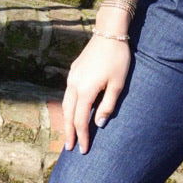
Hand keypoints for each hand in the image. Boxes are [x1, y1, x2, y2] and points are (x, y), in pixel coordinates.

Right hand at [63, 35, 130, 153]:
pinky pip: (68, 93)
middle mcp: (73, 85)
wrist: (109, 33)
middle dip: (69, 132)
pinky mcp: (74, 70)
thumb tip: (98, 124)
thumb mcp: (118, 84)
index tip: (83, 150)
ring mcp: (72, 77)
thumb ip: (108, 105)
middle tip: (69, 148)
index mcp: (84, 91)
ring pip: (65, 103)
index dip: (82, 136)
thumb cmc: (117, 59)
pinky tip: (72, 110)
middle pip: (68, 114)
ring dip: (66, 120)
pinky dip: (68, 106)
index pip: (80, 120)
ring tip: (68, 133)